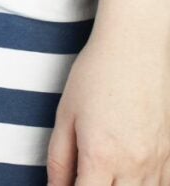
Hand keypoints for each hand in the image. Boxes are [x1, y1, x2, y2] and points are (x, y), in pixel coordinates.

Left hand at [47, 30, 169, 184]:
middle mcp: (134, 163)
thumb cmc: (95, 75)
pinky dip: (145, 185)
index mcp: (101, 155)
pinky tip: (129, 177)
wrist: (137, 46)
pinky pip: (163, 184)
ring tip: (105, 175)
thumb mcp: (65, 115)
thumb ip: (59, 158)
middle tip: (84, 177)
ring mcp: (159, 160)